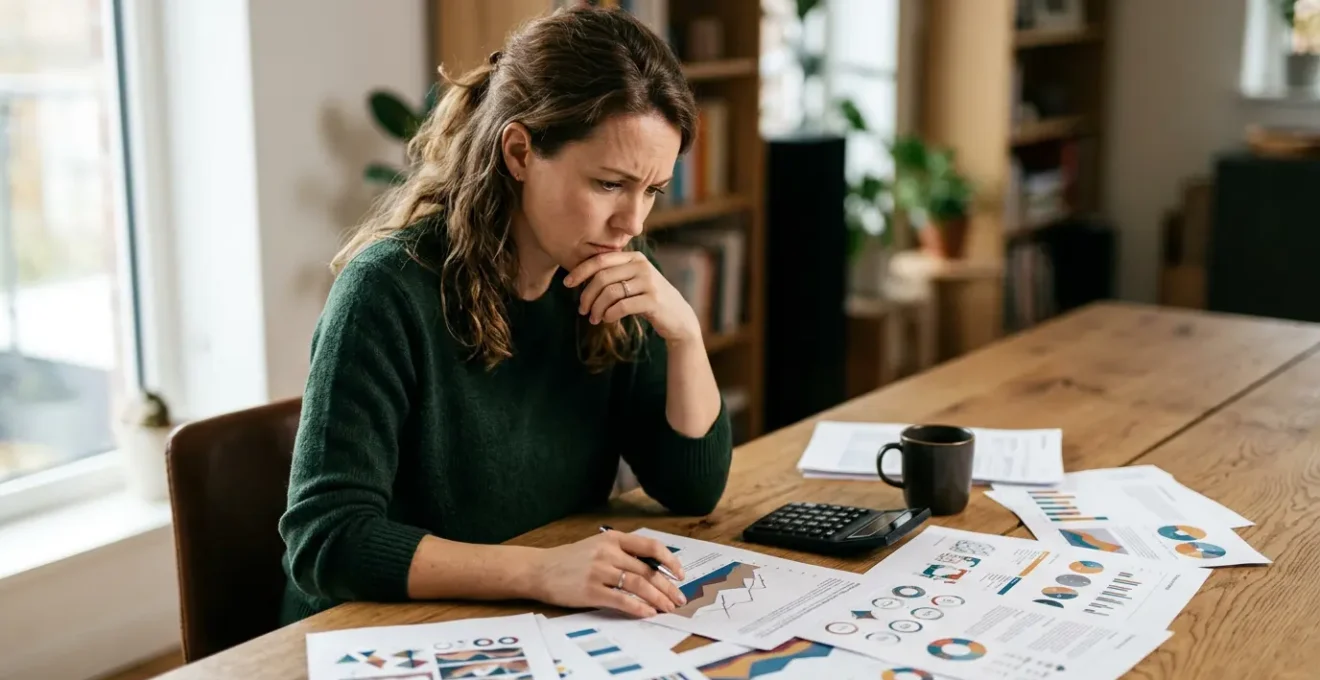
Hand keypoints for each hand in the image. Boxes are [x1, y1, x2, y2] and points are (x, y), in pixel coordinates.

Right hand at [527, 529, 687, 617]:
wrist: (540, 569)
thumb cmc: (570, 559)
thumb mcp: (598, 546)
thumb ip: (623, 553)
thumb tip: (654, 569)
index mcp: (613, 538)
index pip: (650, 546)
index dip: (670, 560)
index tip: (681, 574)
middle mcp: (608, 552)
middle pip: (648, 570)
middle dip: (668, 587)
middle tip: (679, 598)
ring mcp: (599, 571)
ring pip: (639, 585)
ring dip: (658, 598)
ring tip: (667, 608)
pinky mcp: (591, 591)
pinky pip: (622, 600)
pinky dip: (638, 608)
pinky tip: (648, 613)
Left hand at [564, 251, 700, 344]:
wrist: (677, 317)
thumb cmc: (648, 299)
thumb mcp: (633, 281)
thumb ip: (613, 275)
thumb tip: (579, 277)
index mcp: (634, 258)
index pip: (600, 260)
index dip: (580, 271)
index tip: (567, 284)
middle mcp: (642, 266)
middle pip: (602, 277)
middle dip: (587, 295)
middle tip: (582, 310)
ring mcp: (649, 283)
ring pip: (610, 293)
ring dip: (597, 308)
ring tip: (594, 318)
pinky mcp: (653, 301)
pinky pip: (622, 306)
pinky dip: (609, 314)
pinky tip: (607, 319)